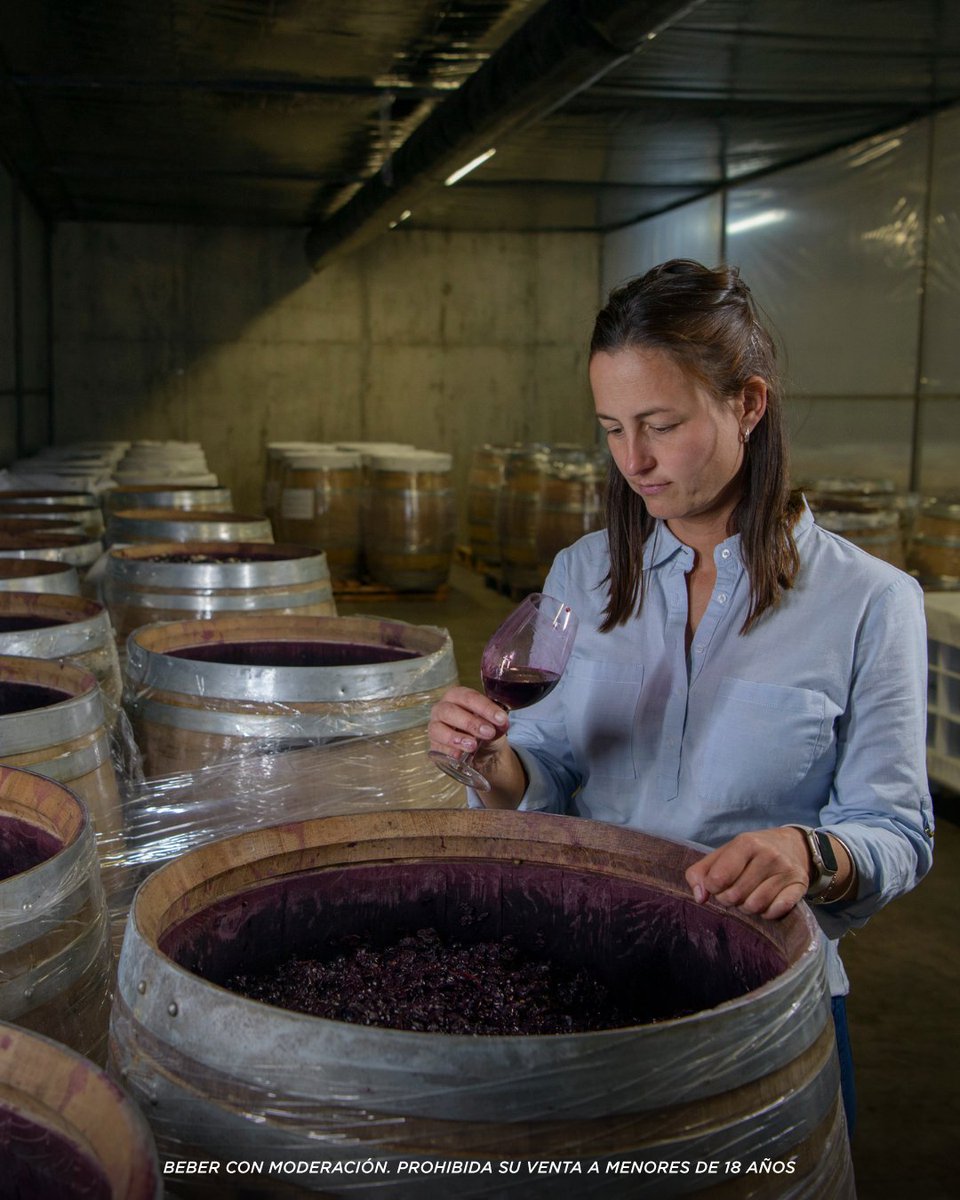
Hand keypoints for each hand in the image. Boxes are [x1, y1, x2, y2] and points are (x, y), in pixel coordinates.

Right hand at [428, 686, 508, 764]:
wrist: (482, 752)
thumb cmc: (484, 730)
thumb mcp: (495, 726)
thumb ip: (499, 724)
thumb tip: (502, 723)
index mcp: (458, 696)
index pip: (469, 697)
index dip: (485, 707)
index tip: (500, 719)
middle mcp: (442, 708)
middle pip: (450, 711)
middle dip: (470, 722)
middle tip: (488, 732)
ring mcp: (435, 727)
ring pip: (438, 729)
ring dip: (456, 737)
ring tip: (473, 745)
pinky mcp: (433, 746)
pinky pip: (437, 748)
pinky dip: (448, 751)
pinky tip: (459, 756)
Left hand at [685, 827, 810, 920]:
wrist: (792, 846)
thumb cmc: (750, 853)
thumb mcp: (723, 854)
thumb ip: (700, 872)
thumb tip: (699, 898)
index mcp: (746, 843)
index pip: (718, 878)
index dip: (712, 887)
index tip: (717, 884)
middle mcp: (768, 854)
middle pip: (735, 895)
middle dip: (729, 898)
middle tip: (734, 891)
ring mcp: (786, 870)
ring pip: (755, 906)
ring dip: (747, 907)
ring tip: (749, 896)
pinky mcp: (800, 886)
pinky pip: (775, 912)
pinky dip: (766, 913)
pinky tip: (766, 902)